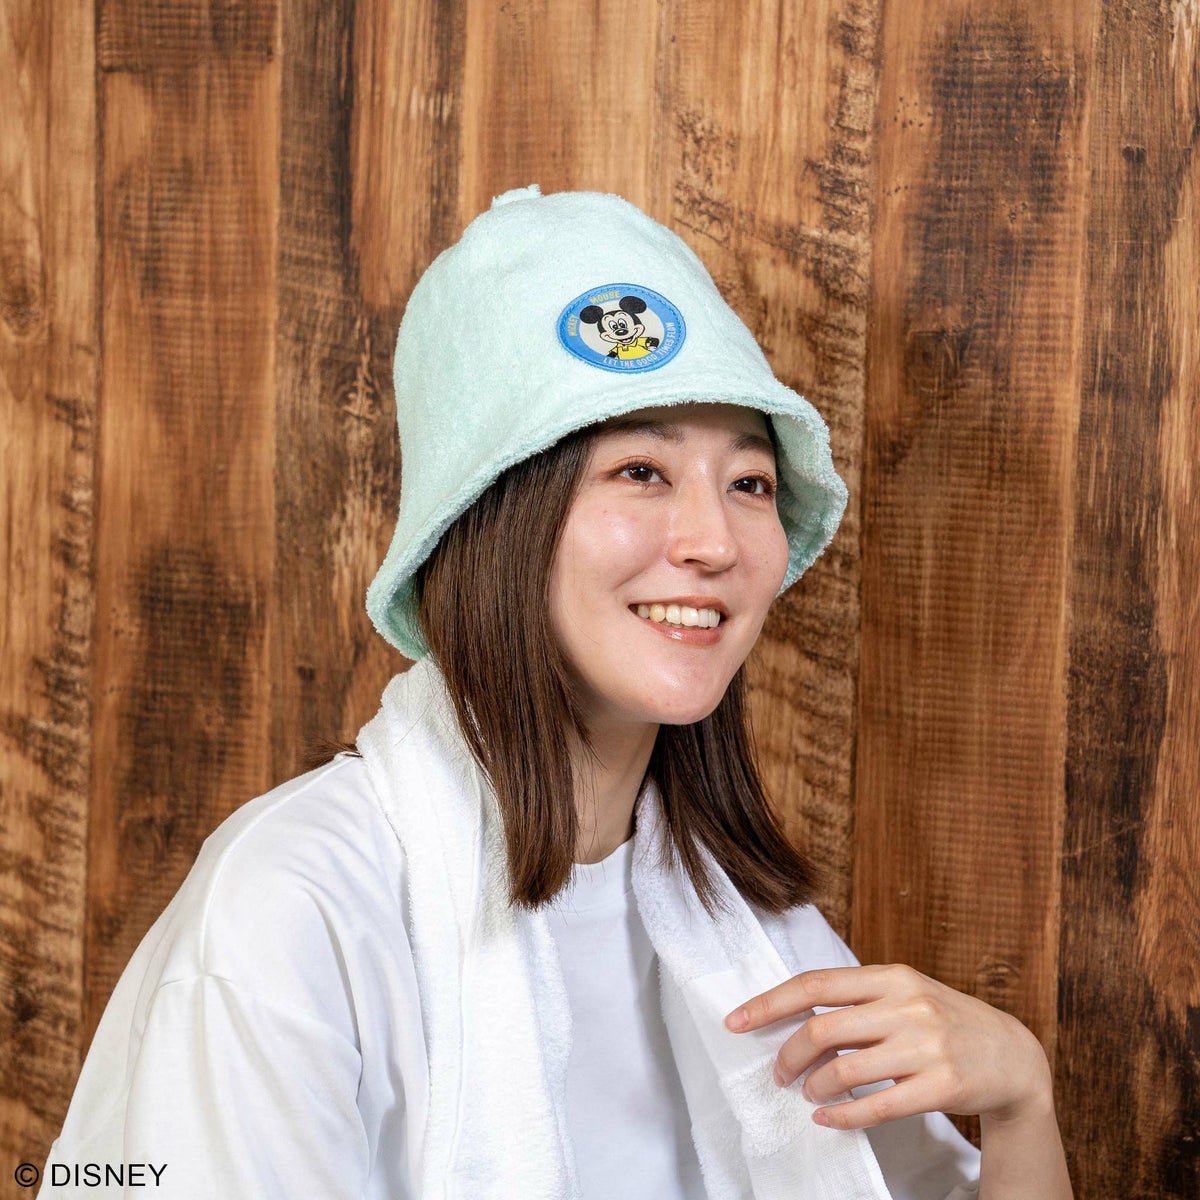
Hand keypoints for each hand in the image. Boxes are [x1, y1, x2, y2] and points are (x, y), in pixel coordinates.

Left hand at [724, 963, 1052, 1129]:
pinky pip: (877, 1107)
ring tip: (807, 1094)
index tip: (736, 1021)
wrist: (1013, 1055)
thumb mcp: (905, 994)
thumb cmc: (944, 1021)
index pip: (815, 984)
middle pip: (822, 1029)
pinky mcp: (941, 1086)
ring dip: (814, 1086)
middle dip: (787, 1055)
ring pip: (845, 1070)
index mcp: (891, 976)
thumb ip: (857, 1001)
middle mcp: (906, 1005)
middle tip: (777, 1073)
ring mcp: (925, 1046)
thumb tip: (793, 1018)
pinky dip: (843, 1116)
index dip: (769, 1003)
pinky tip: (827, 1119)